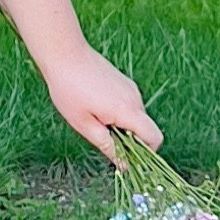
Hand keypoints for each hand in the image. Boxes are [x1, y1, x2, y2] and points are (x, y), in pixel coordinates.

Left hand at [45, 46, 160, 166]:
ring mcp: (131, 88)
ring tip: (92, 117)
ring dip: (120, 125)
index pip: (154, 138)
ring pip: (135, 117)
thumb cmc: (69, 90)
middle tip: (99, 134)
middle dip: (128, 139)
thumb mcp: (84, 124)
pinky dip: (117, 113)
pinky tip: (93, 105)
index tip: (125, 156)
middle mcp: (135, 98)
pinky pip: (128, 105)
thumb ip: (107, 146)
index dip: (146, 152)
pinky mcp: (124, 82)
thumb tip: (123, 165)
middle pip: (144, 129)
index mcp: (127, 111)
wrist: (64, 54)